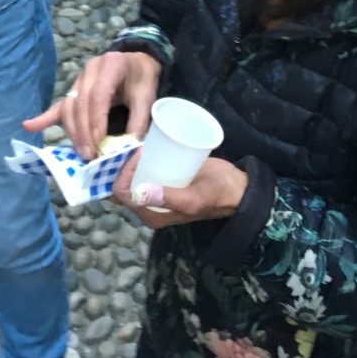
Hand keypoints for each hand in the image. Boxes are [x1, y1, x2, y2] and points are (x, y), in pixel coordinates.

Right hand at [22, 49, 160, 161]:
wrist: (138, 61)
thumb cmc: (142, 79)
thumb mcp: (147, 97)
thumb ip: (138, 122)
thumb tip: (129, 151)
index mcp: (112, 64)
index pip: (99, 95)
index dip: (96, 121)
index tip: (99, 144)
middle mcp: (91, 68)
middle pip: (80, 102)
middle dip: (83, 131)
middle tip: (89, 155)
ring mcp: (79, 77)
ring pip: (69, 105)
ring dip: (72, 131)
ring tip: (80, 152)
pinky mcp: (73, 89)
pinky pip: (59, 105)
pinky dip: (45, 118)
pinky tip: (29, 126)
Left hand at [112, 152, 247, 227]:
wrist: (236, 187)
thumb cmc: (217, 193)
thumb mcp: (195, 198)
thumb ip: (170, 198)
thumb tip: (139, 193)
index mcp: (152, 215)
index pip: (122, 194)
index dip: (122, 174)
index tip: (137, 153)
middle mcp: (150, 206)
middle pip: (122, 186)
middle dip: (120, 167)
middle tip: (131, 144)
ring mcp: (156, 192)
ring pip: (131, 177)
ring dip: (127, 161)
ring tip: (136, 142)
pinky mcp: (164, 179)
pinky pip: (143, 171)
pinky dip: (138, 159)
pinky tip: (143, 144)